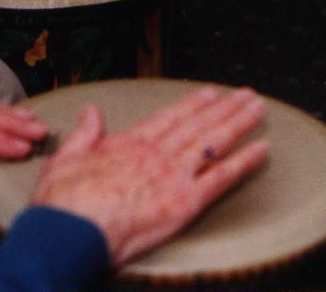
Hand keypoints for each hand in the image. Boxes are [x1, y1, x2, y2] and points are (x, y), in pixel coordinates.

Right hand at [30, 85, 268, 264]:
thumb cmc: (63, 202)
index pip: (169, 117)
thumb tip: (92, 112)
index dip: (192, 104)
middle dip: (225, 108)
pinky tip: (262, 149)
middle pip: (198, 125)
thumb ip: (84, 134)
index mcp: (128, 144)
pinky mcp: (184, 203)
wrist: (70, 231)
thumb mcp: (65, 158)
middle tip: (247, 94)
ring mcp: (172, 177)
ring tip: (258, 108)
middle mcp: (156, 155)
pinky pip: (222, 179)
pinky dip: (244, 162)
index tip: (210, 93)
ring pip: (213, 143)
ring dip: (239, 123)